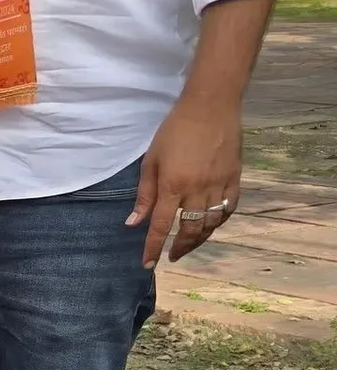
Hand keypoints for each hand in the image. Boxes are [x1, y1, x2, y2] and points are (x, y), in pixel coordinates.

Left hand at [130, 95, 242, 265]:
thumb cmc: (174, 130)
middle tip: (172, 255)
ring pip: (212, 223)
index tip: (148, 264)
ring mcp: (219, 184)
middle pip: (190, 230)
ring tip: (190, 243)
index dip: (153, 248)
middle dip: (180, 248)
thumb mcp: (151, 161)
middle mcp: (197, 190)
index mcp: (173, 186)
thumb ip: (144, 194)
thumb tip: (133, 223)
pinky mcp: (235, 176)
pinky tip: (211, 224)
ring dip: (200, 238)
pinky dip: (220, 220)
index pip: (160, 227)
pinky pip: (230, 207)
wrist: (211, 105)